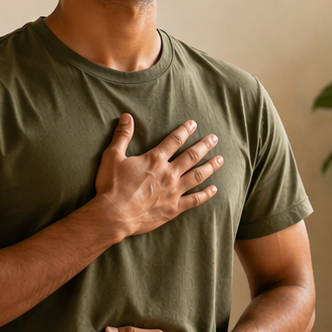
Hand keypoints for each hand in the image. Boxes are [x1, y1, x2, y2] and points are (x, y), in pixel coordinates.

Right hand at [91, 114, 222, 239]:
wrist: (114, 215)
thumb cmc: (111, 186)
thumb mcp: (112, 156)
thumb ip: (122, 136)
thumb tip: (127, 116)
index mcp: (155, 160)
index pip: (174, 140)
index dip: (185, 130)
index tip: (193, 124)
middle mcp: (168, 173)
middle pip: (191, 156)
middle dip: (204, 146)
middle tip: (214, 139)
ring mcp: (173, 191)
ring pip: (197, 176)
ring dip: (210, 166)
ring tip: (220, 159)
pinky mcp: (174, 208)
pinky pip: (194, 200)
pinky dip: (206, 194)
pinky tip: (214, 189)